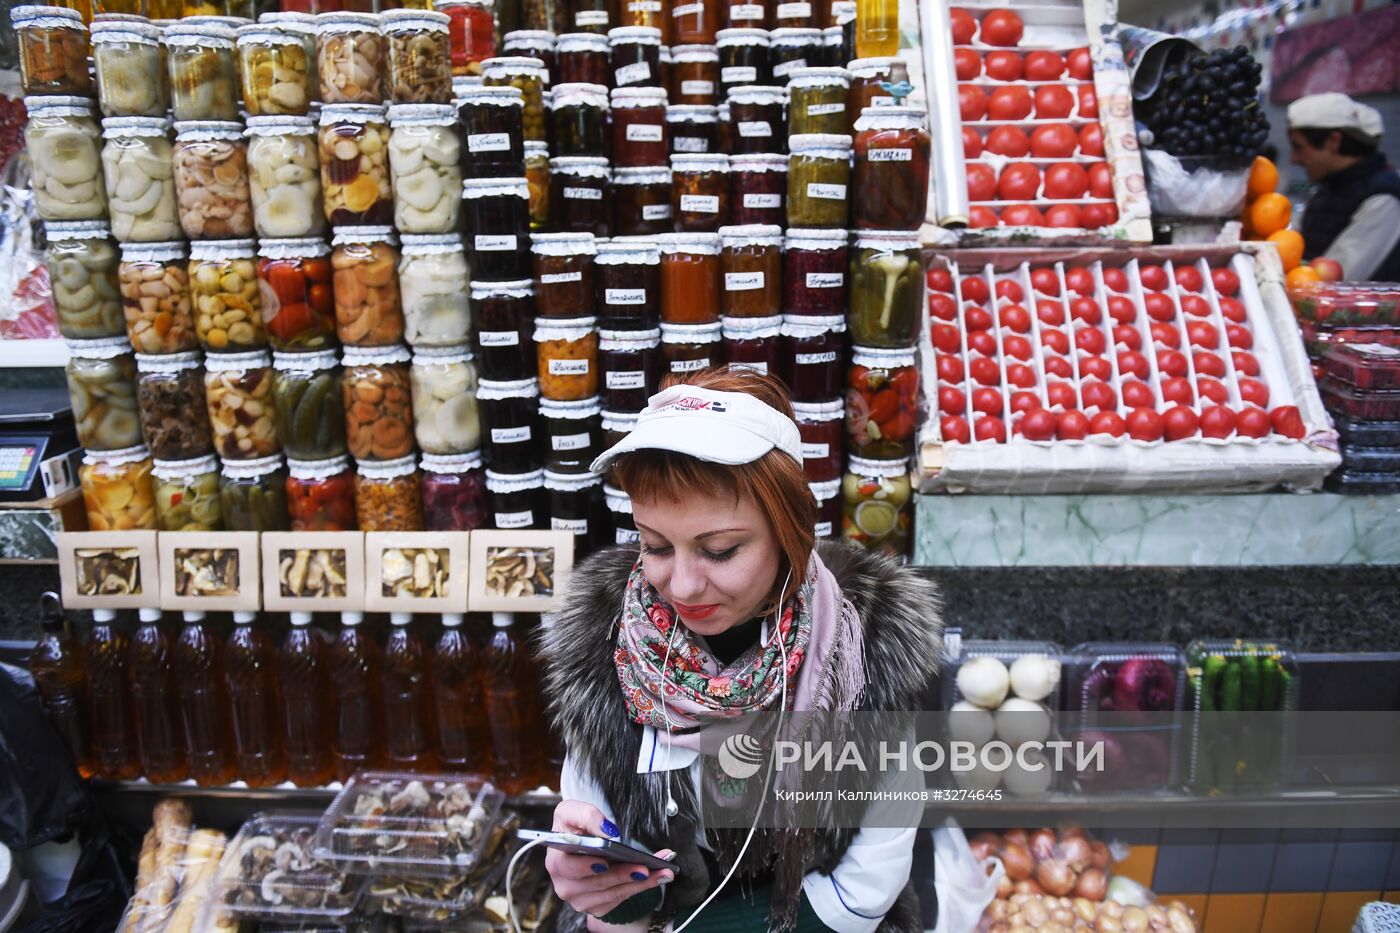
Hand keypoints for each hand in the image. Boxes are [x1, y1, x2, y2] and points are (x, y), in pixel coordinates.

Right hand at [545, 800, 675, 919]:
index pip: (568, 867)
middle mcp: (565, 885)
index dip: (586, 866)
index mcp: (556, 861)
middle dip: (622, 874)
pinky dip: (640, 887)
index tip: (605, 862)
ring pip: (613, 893)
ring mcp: (581, 899)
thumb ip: (586, 815)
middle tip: (643, 867)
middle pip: (597, 883)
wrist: (580, 843)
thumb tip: (607, 830)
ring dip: (640, 882)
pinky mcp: (597, 906)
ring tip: (660, 871)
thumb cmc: (574, 828)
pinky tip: (655, 876)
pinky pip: (621, 899)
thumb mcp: (572, 811)